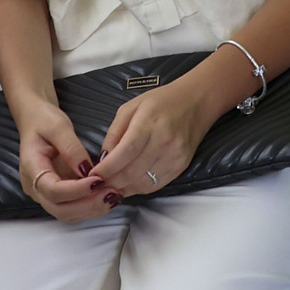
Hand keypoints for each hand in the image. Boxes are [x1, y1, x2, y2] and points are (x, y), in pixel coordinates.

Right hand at [14, 93, 110, 220]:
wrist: (36, 120)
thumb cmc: (43, 120)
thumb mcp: (58, 126)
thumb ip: (71, 148)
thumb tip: (87, 169)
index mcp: (31, 168)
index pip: (53, 190)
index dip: (76, 190)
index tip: (98, 180)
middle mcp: (35, 186)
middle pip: (59, 209)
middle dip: (87, 205)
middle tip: (111, 193)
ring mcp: (45, 193)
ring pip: (67, 213)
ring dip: (91, 208)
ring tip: (113, 195)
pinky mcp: (57, 194)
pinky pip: (73, 207)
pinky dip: (90, 205)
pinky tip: (107, 195)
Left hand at [89, 75, 215, 200]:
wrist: (197, 101)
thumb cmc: (162, 101)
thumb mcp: (130, 107)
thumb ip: (114, 133)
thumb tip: (102, 159)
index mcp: (149, 123)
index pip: (124, 153)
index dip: (106, 169)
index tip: (92, 176)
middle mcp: (164, 141)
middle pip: (132, 172)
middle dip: (110, 182)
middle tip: (97, 184)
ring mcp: (175, 156)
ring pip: (142, 183)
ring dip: (123, 188)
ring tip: (110, 185)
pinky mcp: (181, 166)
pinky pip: (155, 186)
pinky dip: (139, 188)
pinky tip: (129, 183)